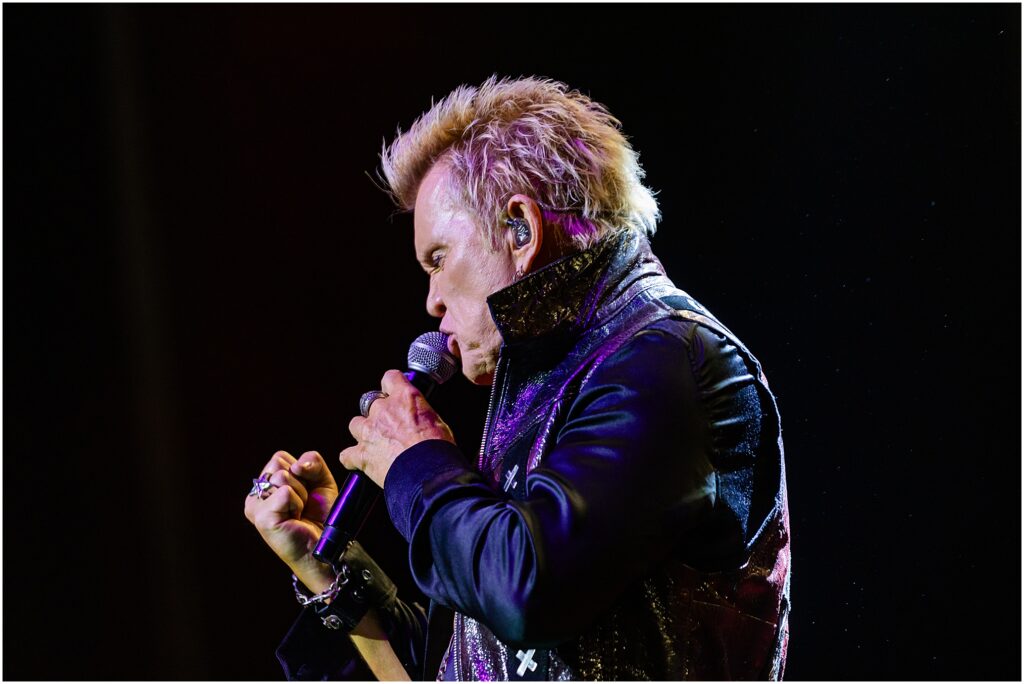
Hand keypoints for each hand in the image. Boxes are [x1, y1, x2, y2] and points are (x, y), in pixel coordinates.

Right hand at [244, 450, 337, 592]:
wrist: (327, 543)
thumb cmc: (322, 514)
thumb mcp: (321, 480)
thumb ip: (312, 462)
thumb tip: (298, 465)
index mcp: (266, 484)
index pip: (279, 457)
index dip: (301, 470)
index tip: (306, 492)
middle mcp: (256, 494)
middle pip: (278, 462)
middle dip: (300, 480)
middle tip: (302, 504)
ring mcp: (255, 505)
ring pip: (282, 475)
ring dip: (300, 493)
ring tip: (299, 512)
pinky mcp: (262, 517)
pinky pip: (285, 492)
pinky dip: (297, 503)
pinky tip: (295, 518)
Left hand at [341, 370, 454, 487]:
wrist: (427, 472)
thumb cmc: (438, 449)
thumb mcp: (437, 422)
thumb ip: (421, 415)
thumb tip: (421, 420)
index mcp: (405, 398)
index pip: (390, 378)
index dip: (390, 386)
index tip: (393, 393)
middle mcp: (383, 410)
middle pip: (370, 402)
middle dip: (377, 414)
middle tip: (389, 427)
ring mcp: (369, 431)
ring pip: (355, 424)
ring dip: (363, 433)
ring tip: (375, 445)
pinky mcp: (361, 454)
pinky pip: (347, 455)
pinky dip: (353, 459)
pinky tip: (361, 464)